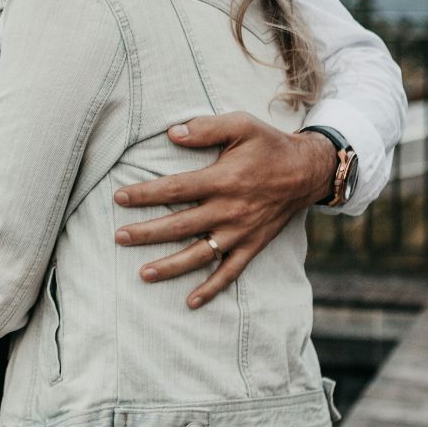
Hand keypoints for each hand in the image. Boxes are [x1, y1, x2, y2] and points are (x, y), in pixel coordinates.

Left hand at [111, 112, 333, 307]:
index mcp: (223, 179)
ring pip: (201, 254)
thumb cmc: (269, 145)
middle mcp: (230, 210)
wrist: (308, 171)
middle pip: (181, 225)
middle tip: (119, 237)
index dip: (145, 194)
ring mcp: (241, 232)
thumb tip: (172, 133)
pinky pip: (230, 272)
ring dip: (171, 266)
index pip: (175, 189)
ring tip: (143, 273)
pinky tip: (191, 301)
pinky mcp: (253, 245)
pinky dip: (212, 288)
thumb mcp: (242, 124)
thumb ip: (206, 128)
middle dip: (147, 233)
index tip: (119, 198)